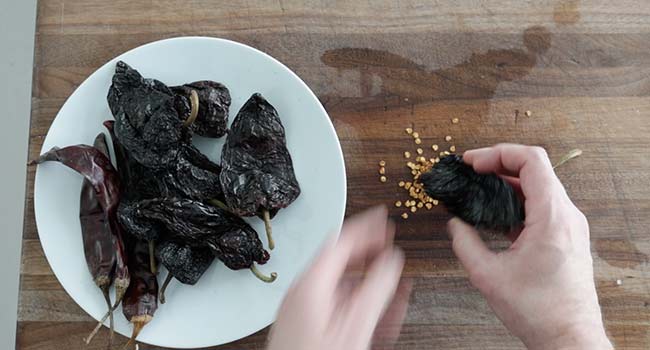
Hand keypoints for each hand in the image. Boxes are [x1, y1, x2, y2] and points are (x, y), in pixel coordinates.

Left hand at [267, 206, 410, 349]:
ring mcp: (303, 307)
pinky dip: (357, 298)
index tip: (384, 216)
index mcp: (311, 282)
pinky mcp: (306, 324)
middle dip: (368, 249)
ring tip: (391, 278)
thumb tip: (392, 261)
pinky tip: (377, 307)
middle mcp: (303, 290)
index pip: (341, 239)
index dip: (365, 225)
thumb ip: (377, 288)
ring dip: (367, 277)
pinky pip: (335, 301)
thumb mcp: (356, 324)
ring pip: (341, 282)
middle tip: (389, 240)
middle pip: (339, 258)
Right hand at [449, 144, 611, 349]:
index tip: (473, 162)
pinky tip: (495, 213)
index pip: (531, 161)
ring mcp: (569, 226)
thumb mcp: (488, 275)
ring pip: (538, 186)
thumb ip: (465, 243)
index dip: (498, 153)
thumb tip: (454, 224)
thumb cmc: (539, 312)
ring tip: (479, 188)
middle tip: (471, 170)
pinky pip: (541, 205)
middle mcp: (567, 216)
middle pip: (535, 169)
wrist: (568, 338)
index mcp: (552, 218)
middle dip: (498, 164)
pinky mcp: (566, 236)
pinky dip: (517, 200)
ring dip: (507, 182)